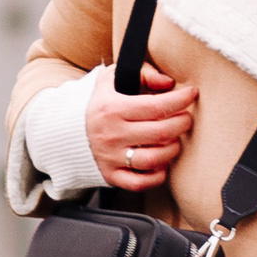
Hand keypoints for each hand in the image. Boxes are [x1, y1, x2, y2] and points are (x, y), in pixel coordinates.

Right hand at [86, 59, 197, 193]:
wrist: (64, 130)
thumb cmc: (97, 103)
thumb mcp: (112, 78)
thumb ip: (142, 73)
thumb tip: (168, 82)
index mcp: (113, 108)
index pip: (156, 105)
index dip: (180, 100)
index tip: (191, 94)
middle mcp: (112, 134)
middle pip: (160, 133)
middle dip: (181, 124)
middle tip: (186, 118)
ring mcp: (111, 157)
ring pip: (153, 159)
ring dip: (173, 149)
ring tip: (175, 140)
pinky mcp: (111, 175)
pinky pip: (139, 183)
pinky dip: (156, 176)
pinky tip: (162, 163)